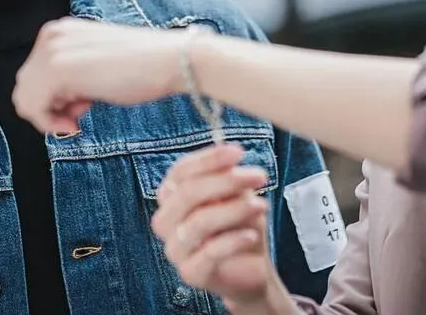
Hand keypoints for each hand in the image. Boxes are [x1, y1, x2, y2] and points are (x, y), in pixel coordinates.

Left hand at [13, 17, 190, 132]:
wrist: (170, 60)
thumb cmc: (143, 66)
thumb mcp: (96, 65)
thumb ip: (70, 77)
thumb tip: (54, 102)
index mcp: (59, 31)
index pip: (32, 75)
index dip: (51, 99)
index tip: (78, 108)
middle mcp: (51, 35)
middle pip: (25, 86)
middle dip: (49, 107)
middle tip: (80, 113)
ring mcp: (52, 50)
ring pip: (24, 98)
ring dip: (50, 116)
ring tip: (83, 114)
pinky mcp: (57, 68)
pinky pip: (32, 107)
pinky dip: (49, 123)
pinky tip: (76, 123)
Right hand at [151, 144, 294, 313]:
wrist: (250, 268)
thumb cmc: (239, 225)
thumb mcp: (236, 196)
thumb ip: (229, 179)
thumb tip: (232, 159)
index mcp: (171, 196)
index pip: (181, 171)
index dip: (209, 159)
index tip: (238, 152)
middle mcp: (165, 221)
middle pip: (187, 193)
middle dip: (225, 181)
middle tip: (258, 177)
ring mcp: (175, 249)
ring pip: (199, 222)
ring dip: (234, 210)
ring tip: (261, 206)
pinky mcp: (190, 273)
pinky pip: (210, 252)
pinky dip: (234, 240)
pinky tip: (252, 235)